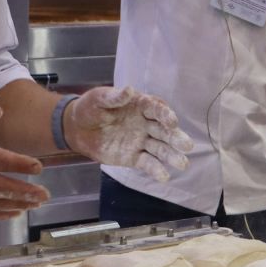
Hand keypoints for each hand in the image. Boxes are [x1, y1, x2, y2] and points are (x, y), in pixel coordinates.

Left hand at [63, 86, 195, 181]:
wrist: (78, 129)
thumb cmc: (90, 108)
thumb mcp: (98, 99)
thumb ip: (113, 97)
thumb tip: (128, 90)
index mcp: (140, 105)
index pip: (157, 109)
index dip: (165, 114)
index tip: (172, 121)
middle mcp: (146, 123)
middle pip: (164, 131)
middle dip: (176, 138)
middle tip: (187, 146)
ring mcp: (141, 141)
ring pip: (160, 148)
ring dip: (171, 155)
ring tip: (182, 164)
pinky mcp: (134, 157)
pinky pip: (147, 163)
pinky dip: (156, 169)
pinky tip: (163, 176)